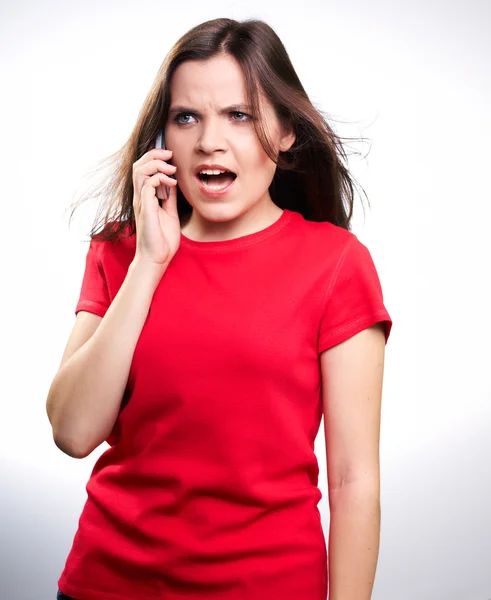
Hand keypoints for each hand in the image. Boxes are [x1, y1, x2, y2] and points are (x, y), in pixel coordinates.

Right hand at [132, 148, 179, 268]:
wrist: (157, 258)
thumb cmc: (162, 240)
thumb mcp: (170, 213)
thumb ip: (169, 198)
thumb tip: (173, 183)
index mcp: (144, 198)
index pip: (142, 169)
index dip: (154, 158)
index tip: (170, 158)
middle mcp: (140, 197)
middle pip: (138, 165)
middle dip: (154, 154)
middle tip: (170, 155)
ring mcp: (141, 202)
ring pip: (140, 171)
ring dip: (157, 164)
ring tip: (172, 169)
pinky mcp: (145, 208)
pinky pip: (147, 184)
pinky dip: (160, 178)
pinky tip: (172, 184)